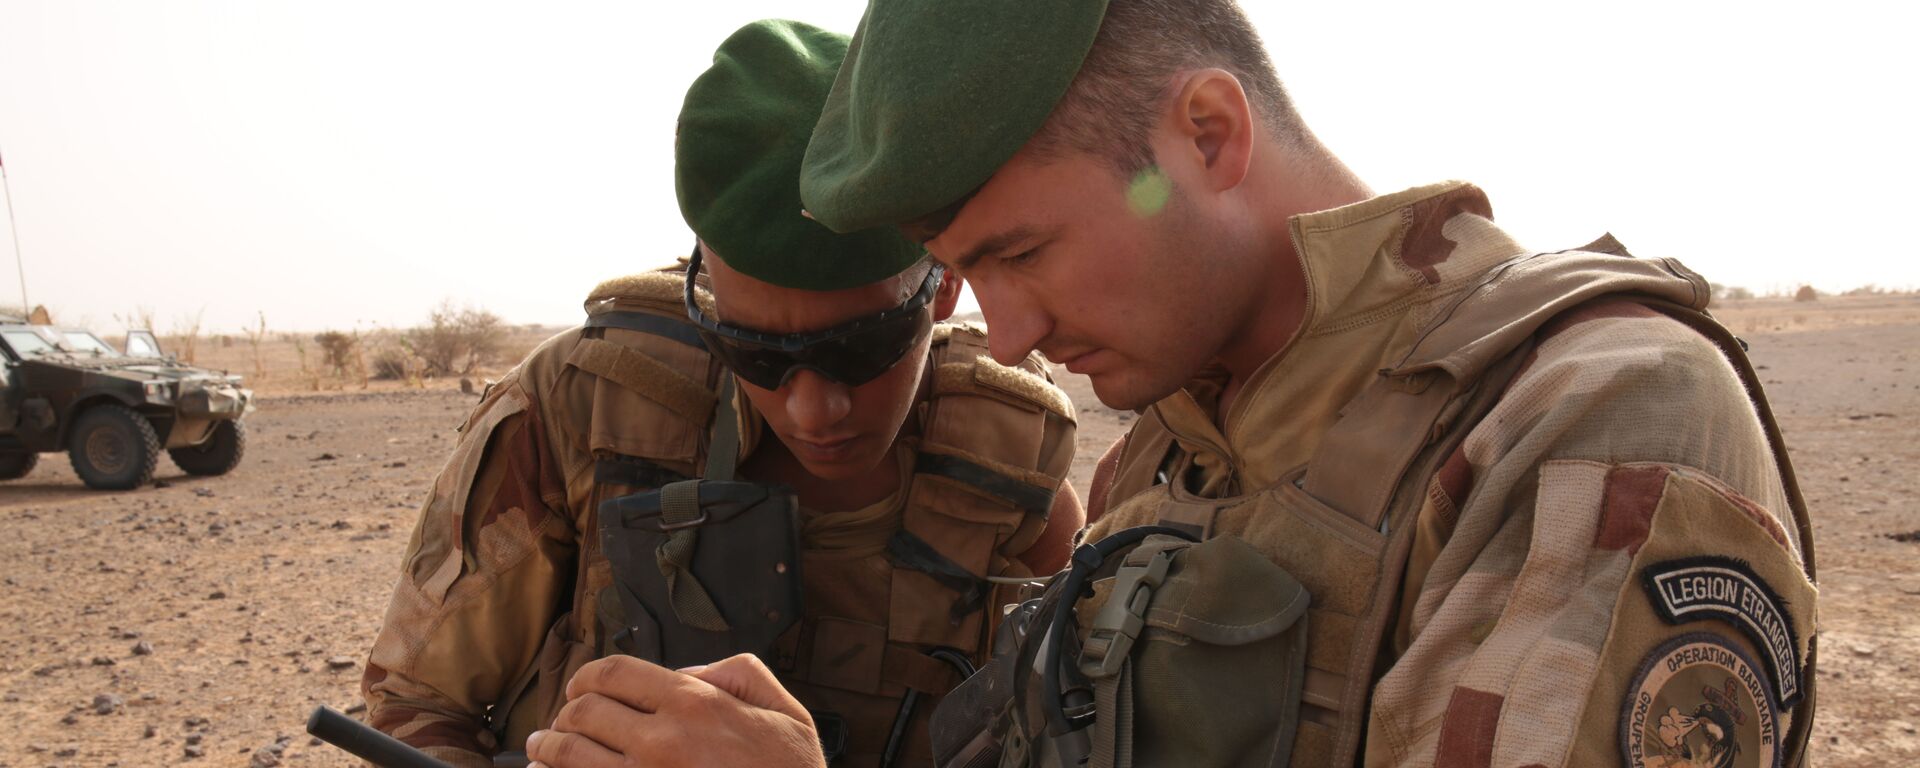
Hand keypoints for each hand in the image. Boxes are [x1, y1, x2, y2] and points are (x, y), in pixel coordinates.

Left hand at [524, 653, 824, 767]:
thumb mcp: (784, 711)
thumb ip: (737, 674)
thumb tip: (686, 672)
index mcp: (694, 703)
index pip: (613, 673)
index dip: (585, 677)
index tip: (579, 688)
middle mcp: (661, 739)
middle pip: (583, 713)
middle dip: (563, 714)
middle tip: (557, 721)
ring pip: (569, 756)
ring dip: (545, 750)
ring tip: (538, 749)